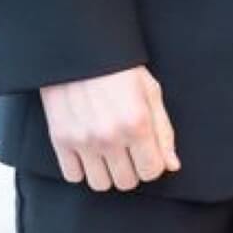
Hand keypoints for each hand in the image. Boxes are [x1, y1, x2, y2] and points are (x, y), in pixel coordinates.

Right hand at [40, 65, 179, 190]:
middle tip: (127, 147)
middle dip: (131, 168)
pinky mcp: (60, 140)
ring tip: (107, 148)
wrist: (81, 48)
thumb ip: (164, 131)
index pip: (151, 172)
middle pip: (126, 182)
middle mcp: (110, 137)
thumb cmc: (120, 67)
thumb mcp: (150, 91)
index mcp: (137, 123)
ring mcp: (83, 140)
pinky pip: (73, 177)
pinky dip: (81, 167)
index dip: (152, 162)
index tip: (147, 151)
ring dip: (106, 171)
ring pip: (100, 184)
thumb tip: (172, 165)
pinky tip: (88, 148)